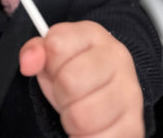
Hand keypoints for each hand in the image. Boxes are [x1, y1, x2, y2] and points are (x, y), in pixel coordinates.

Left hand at [19, 21, 143, 136]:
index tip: (56, 68)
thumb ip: (36, 51)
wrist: (112, 85)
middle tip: (67, 94)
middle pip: (70, 82)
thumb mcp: (54, 54)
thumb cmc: (78, 68)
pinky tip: (89, 128)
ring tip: (78, 110)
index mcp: (94, 35)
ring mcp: (130, 94)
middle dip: (60, 93)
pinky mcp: (134, 126)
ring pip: (82, 116)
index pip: (57, 45)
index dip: (49, 62)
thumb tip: (28, 62)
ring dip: (71, 120)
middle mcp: (118, 60)